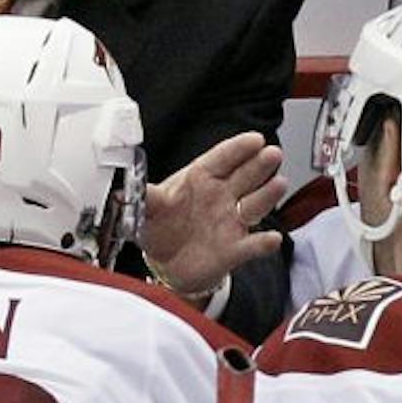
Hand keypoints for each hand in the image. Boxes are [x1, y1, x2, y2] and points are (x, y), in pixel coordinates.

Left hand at [141, 132, 286, 301]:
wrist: (165, 263)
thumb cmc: (161, 226)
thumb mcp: (147, 208)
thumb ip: (141, 196)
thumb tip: (124, 187)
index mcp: (200, 179)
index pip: (222, 158)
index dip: (238, 149)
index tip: (254, 139)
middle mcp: (221, 196)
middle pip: (245, 176)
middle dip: (259, 165)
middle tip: (272, 153)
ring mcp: (230, 221)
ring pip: (254, 205)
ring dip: (267, 195)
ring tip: (278, 184)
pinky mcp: (235, 249)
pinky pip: (253, 245)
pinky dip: (263, 243)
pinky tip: (272, 238)